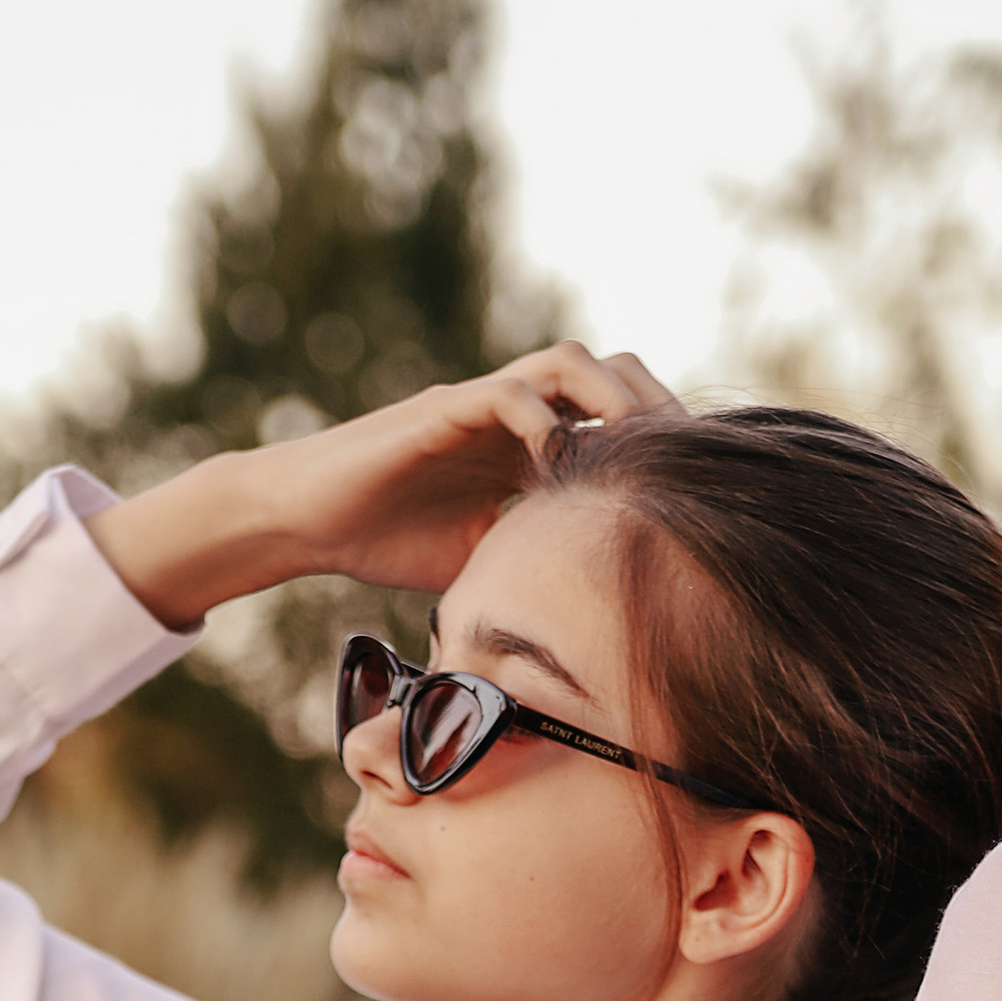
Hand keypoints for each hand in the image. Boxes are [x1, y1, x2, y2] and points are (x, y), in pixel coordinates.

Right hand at [93, 345, 683, 628]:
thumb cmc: (384, 539)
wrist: (307, 519)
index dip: (657, 442)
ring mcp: (479, 405)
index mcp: (528, 444)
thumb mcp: (478, 564)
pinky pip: (507, 394)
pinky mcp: (441, 411)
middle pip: (610, 373)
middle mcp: (513, 414)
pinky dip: (542, 421)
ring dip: (610, 400)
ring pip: (568, 363)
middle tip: (680, 463)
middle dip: (653, 409)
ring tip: (634, 451)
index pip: (614, 420)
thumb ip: (527, 572)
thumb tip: (583, 637)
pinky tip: (557, 467)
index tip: (694, 487)